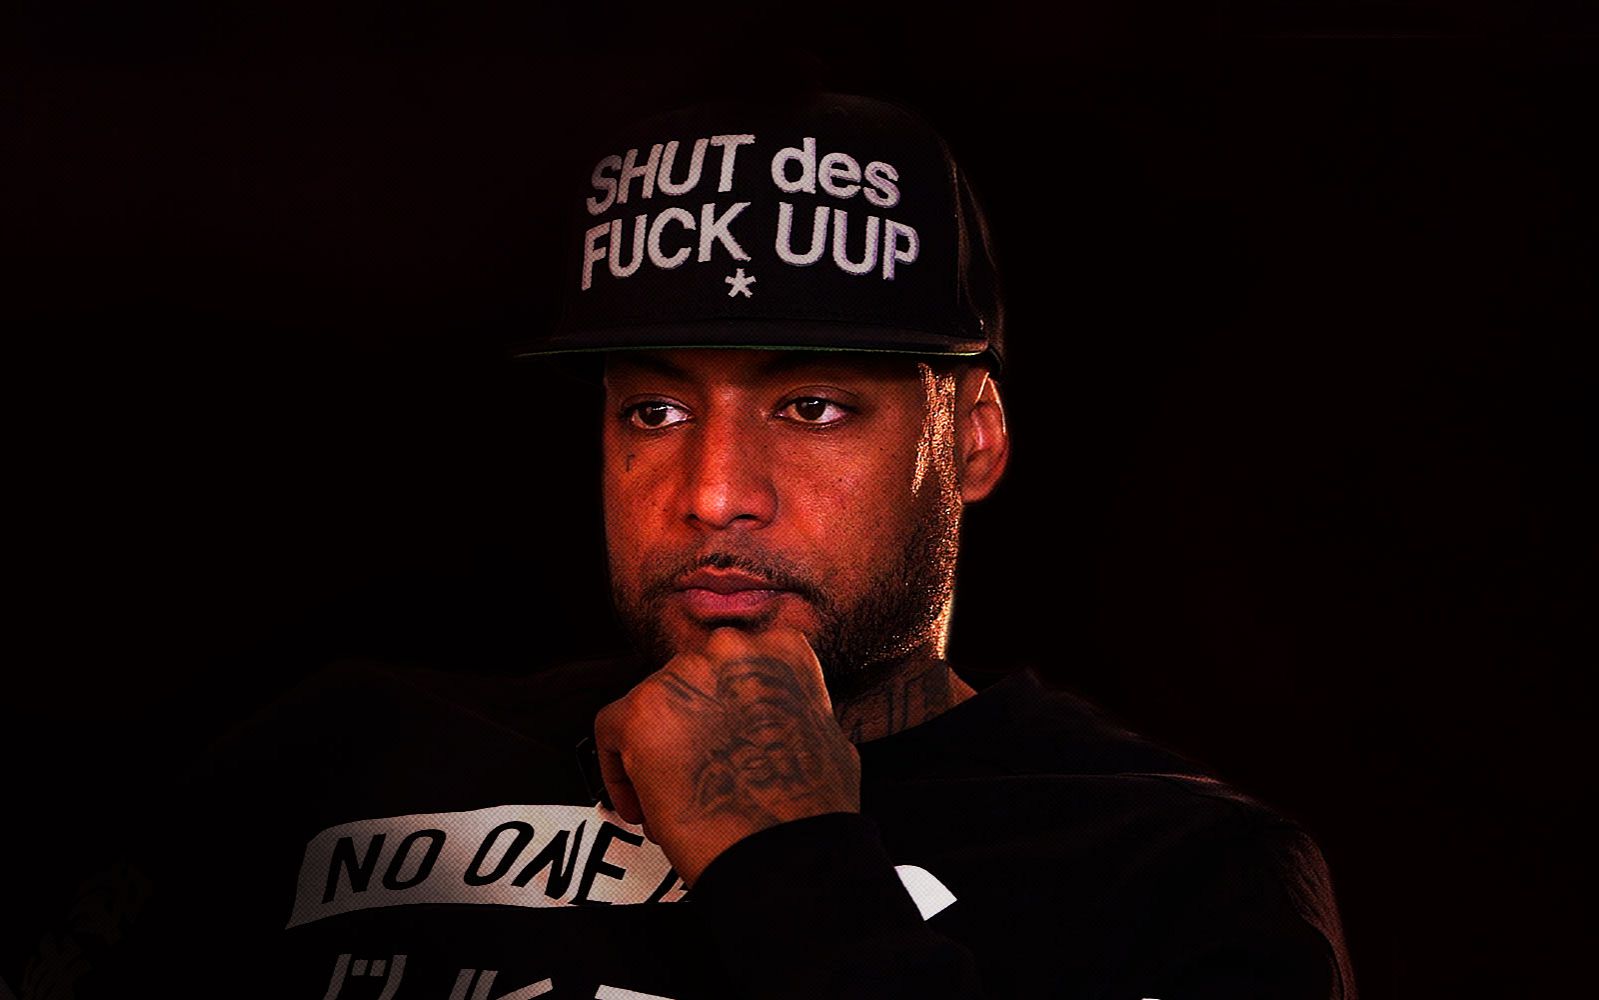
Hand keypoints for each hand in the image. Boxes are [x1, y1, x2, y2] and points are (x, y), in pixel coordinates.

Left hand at [593, 626, 860, 883]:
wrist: (788, 851)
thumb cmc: (813, 807)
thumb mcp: (828, 735)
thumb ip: (792, 711)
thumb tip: (772, 724)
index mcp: (781, 650)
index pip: (735, 665)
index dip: (724, 708)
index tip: (721, 737)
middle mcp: (731, 649)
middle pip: (689, 683)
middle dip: (690, 729)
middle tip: (696, 771)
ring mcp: (685, 675)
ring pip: (651, 705)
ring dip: (658, 749)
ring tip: (672, 797)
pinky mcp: (642, 712)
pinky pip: (611, 730)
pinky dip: (619, 769)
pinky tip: (643, 804)